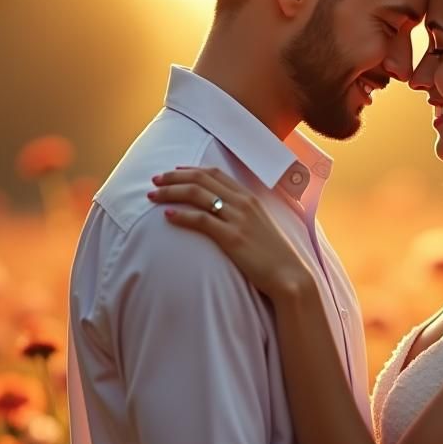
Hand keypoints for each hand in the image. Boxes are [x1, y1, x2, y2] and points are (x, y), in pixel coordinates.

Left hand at [149, 167, 313, 298]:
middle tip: (155, 180)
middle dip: (174, 177)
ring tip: (153, 196)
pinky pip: (200, 220)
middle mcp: (243, 203)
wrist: (289, 274)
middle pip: (201, 179)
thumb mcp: (261, 225)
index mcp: (250, 197)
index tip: (173, 172)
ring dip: (171, 192)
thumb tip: (224, 212)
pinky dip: (181, 215)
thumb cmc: (274, 254)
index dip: (191, 170)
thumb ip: (243, 214)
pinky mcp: (231, 237)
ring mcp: (237, 219)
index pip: (215, 173)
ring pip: (196, 195)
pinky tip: (167, 216)